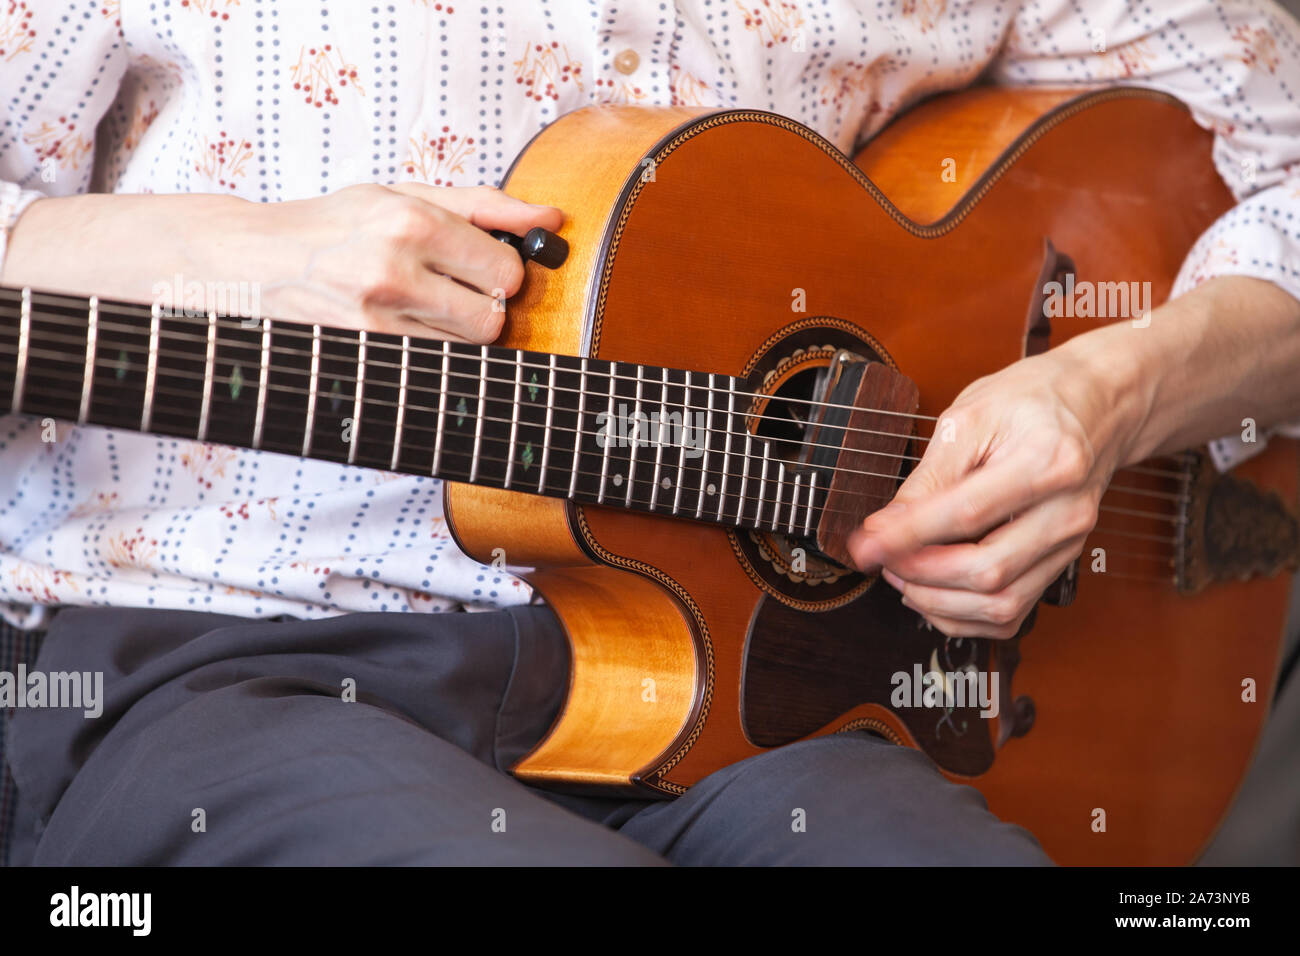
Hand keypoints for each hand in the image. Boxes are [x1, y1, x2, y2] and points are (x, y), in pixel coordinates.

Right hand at [242, 183, 563, 340]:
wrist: (253, 263)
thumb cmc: (336, 226)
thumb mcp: (403, 196)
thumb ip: (484, 206)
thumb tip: (552, 219)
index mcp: (411, 222)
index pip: (506, 273)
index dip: (504, 274)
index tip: (483, 268)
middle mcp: (395, 273)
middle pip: (493, 319)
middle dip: (485, 307)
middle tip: (454, 290)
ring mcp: (377, 322)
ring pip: (465, 349)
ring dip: (456, 331)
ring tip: (420, 305)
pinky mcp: (365, 356)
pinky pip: (433, 367)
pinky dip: (431, 351)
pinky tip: (403, 327)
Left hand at [847, 343, 1141, 638]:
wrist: (1096, 403)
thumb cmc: (1032, 401)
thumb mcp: (970, 417)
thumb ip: (928, 476)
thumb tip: (885, 527)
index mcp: (1047, 461)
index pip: (967, 514)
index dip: (907, 536)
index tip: (865, 545)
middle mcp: (1067, 511)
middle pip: (989, 570)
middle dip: (920, 574)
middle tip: (882, 558)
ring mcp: (1070, 544)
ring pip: (1002, 604)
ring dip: (938, 601)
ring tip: (901, 575)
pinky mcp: (1061, 564)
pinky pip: (1012, 614)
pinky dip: (963, 616)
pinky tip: (932, 592)